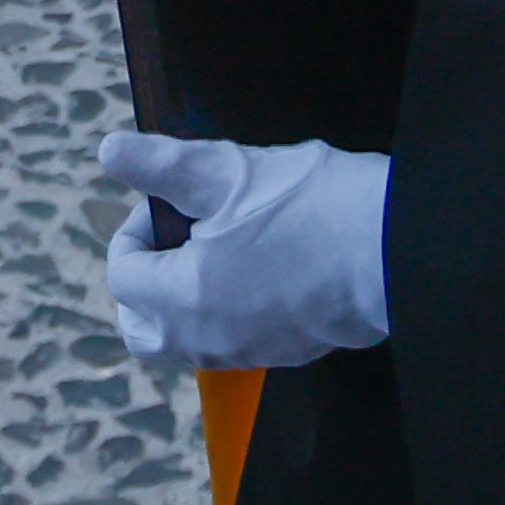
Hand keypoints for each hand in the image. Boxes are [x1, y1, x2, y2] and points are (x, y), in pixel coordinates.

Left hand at [97, 132, 391, 369]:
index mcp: (181, 299)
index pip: (122, 277)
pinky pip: (232, 342)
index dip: (134, 231)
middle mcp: (206, 340)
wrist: (395, 250)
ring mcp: (248, 352)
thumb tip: (109, 152)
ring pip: (187, 341)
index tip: (169, 201)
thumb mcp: (225, 170)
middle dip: (144, 284)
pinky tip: (260, 268)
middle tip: (179, 236)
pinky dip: (225, 313)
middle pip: (142, 329)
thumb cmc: (307, 206)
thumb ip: (160, 164)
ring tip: (220, 248)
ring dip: (183, 301)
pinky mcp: (288, 353)